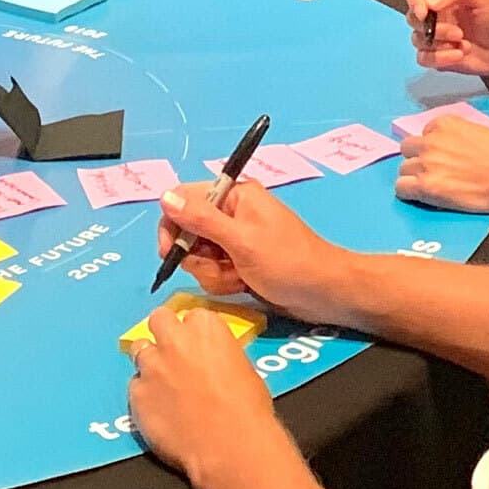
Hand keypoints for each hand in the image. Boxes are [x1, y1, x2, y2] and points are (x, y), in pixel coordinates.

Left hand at [127, 299, 291, 488]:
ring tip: (162, 381)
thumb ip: (219, 353)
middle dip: (164, 331)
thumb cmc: (247, 408)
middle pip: (159, 319)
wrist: (230, 445)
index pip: (192, 315)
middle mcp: (174, 339)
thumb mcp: (242, 366)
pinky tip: (158, 409)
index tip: (198, 344)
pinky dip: (144, 394)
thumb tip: (210, 360)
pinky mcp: (137, 395)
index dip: (194, 331)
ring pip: (139, 349)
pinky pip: (135, 386)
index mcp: (207, 327)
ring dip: (150, 361)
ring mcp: (152, 366)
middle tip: (173, 351)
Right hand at [153, 179, 350, 322]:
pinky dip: (224, 282)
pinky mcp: (238, 262)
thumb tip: (165, 196)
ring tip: (241, 277)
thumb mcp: (241, 240)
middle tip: (226, 266)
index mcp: (234, 196)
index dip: (173, 227)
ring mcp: (234, 240)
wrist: (323, 293)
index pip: (183, 201)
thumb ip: (202, 220)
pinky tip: (244, 285)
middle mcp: (231, 213)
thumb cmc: (288, 262)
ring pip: (198, 258)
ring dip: (215, 273)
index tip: (172, 254)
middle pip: (188, 234)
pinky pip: (213, 272)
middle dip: (201, 258)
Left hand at [395, 114, 488, 218]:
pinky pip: (401, 188)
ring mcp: (426, 163)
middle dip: (418, 159)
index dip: (432, 147)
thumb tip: (451, 146)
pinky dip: (409, 193)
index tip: (443, 156)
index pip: (424, 133)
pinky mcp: (426, 186)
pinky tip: (423, 197)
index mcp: (445, 123)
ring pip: (402, 169)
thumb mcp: (479, 131)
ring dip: (414, 177)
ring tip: (431, 186)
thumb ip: (458, 134)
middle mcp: (431, 140)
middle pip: (408, 149)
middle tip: (434, 172)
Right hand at [403, 0, 488, 74]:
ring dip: (441, 44)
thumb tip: (431, 2)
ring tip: (464, 44)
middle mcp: (432, 14)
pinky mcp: (435, 56)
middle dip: (435, 28)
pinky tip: (459, 55)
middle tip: (458, 32)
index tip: (425, 12)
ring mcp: (432, 36)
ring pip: (417, 40)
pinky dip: (440, 58)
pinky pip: (423, 58)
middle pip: (412, 18)